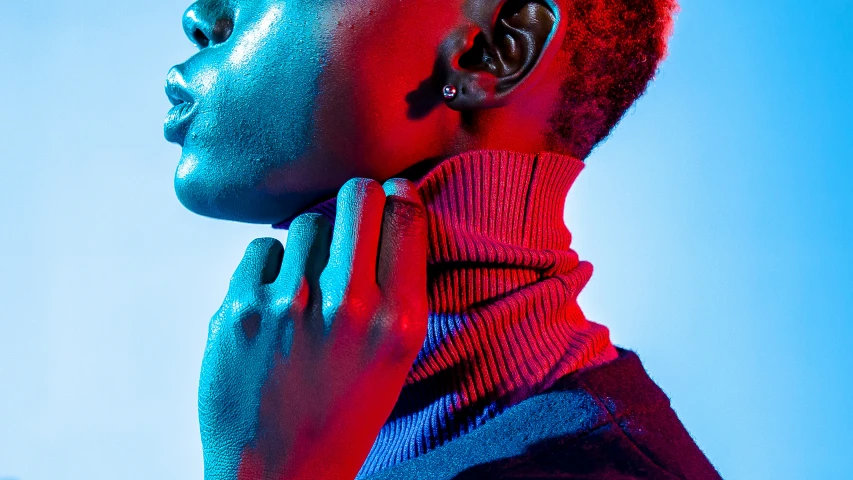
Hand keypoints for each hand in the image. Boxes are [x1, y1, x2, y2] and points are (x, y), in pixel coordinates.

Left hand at [198, 178, 428, 479]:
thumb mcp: (395, 359)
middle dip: (356, 198)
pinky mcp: (239, 311)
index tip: (390, 197)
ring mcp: (290, 306)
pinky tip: (274, 301)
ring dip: (309, 241)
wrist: (278, 474)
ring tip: (307, 279)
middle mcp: (350, 308)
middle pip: (356, 196)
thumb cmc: (342, 415)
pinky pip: (261, 250)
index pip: (406, 215)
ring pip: (305, 222)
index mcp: (399, 322)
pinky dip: (269, 267)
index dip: (397, 196)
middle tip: (351, 214)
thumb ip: (398, 291)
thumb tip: (389, 213)